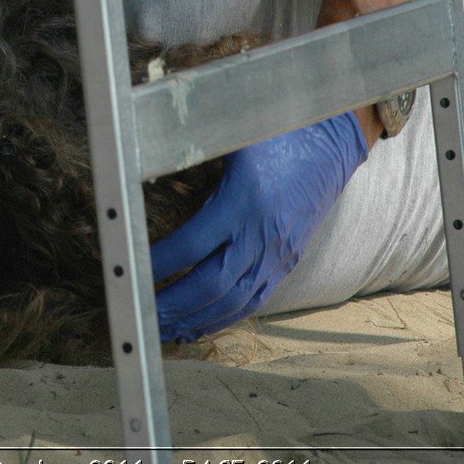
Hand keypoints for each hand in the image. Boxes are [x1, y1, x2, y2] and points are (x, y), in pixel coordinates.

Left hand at [151, 111, 367, 340]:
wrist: (332, 143)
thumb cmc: (275, 133)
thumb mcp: (231, 140)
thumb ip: (192, 155)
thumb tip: (140, 160)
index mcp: (243, 201)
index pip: (192, 245)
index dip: (159, 264)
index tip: (131, 270)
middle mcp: (262, 234)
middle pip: (212, 286)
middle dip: (174, 306)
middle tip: (141, 313)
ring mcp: (278, 253)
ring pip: (235, 302)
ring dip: (196, 321)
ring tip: (163, 330)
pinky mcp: (288, 261)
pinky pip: (255, 300)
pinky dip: (224, 318)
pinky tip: (200, 325)